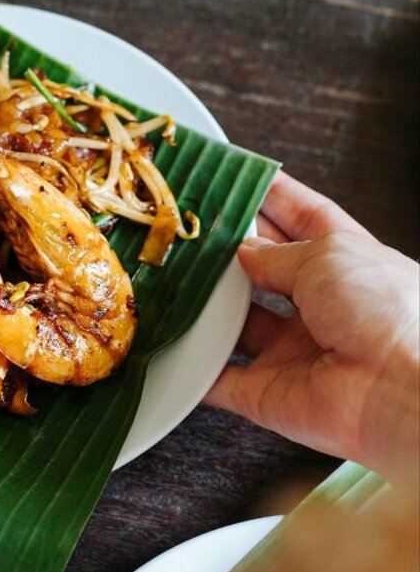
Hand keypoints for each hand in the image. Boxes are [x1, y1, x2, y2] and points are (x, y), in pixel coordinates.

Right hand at [205, 172, 418, 486]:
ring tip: (176, 281)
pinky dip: (196, 371)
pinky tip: (173, 346)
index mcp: (346, 264)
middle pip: (264, 272)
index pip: (303, 219)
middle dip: (230, 252)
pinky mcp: (268, 392)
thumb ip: (275, 253)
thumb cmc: (388, 313)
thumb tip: (243, 250)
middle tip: (194, 232)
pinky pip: (221, 381)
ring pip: (236, 325)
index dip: (270, 197)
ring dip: (208, 308)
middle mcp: (321, 307)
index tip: (236, 179)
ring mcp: (292, 351)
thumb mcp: (328, 255)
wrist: (401, 391)